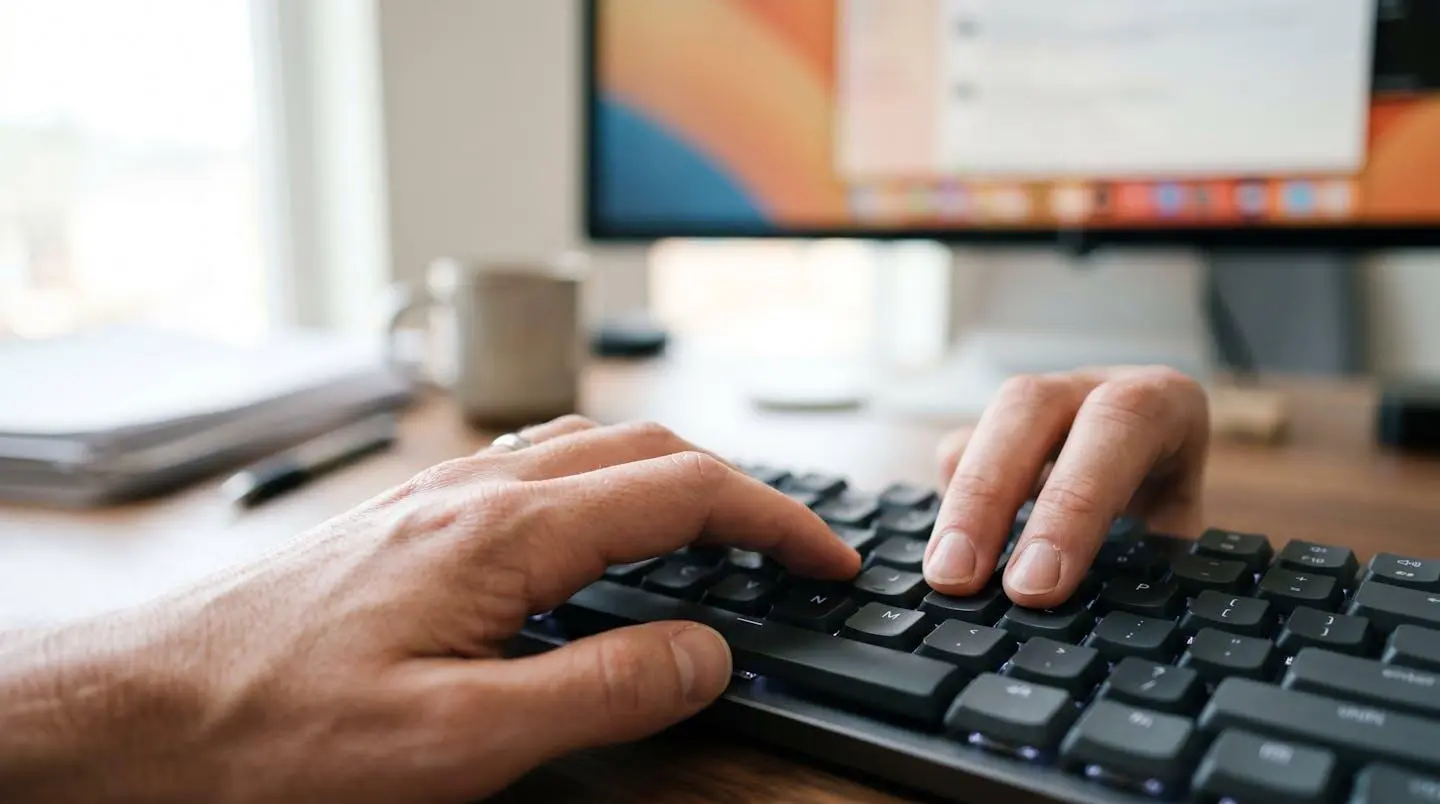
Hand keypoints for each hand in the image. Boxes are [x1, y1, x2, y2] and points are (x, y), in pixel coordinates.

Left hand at [0, 417, 859, 803]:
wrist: (139, 710)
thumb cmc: (277, 731)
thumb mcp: (460, 742)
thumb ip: (601, 691)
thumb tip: (706, 654)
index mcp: (507, 532)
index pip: (684, 490)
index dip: (776, 520)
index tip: (828, 558)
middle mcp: (477, 492)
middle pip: (646, 447)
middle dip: (736, 487)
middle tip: (787, 547)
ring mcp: (439, 497)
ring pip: (589, 446)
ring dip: (668, 474)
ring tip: (710, 533)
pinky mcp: (407, 519)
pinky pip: (533, 469)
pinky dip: (601, 483)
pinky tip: (591, 531)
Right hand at [924, 367, 1208, 607]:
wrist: (1170, 496)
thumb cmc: (1181, 526)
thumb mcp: (1186, 547)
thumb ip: (1152, 571)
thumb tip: (1109, 627)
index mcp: (1164, 403)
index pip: (1121, 423)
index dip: (1077, 500)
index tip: (1038, 584)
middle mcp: (1094, 389)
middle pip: (1030, 406)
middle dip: (990, 494)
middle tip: (961, 579)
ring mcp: (1042, 404)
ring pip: (987, 423)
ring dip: (961, 503)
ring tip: (945, 578)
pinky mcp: (995, 431)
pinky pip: (958, 450)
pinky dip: (949, 499)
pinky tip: (947, 549)